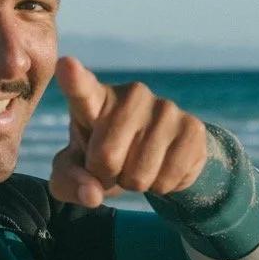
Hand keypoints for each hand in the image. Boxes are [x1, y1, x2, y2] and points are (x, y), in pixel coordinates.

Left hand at [49, 56, 206, 206]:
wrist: (156, 156)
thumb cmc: (103, 158)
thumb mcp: (74, 173)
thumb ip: (70, 182)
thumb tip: (93, 195)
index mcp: (93, 100)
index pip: (81, 89)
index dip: (74, 79)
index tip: (66, 64)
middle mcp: (130, 95)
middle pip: (106, 157)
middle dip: (107, 175)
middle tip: (114, 165)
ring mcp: (164, 107)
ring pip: (139, 174)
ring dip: (135, 183)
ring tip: (137, 164)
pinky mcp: (192, 126)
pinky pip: (168, 178)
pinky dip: (161, 187)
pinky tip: (161, 167)